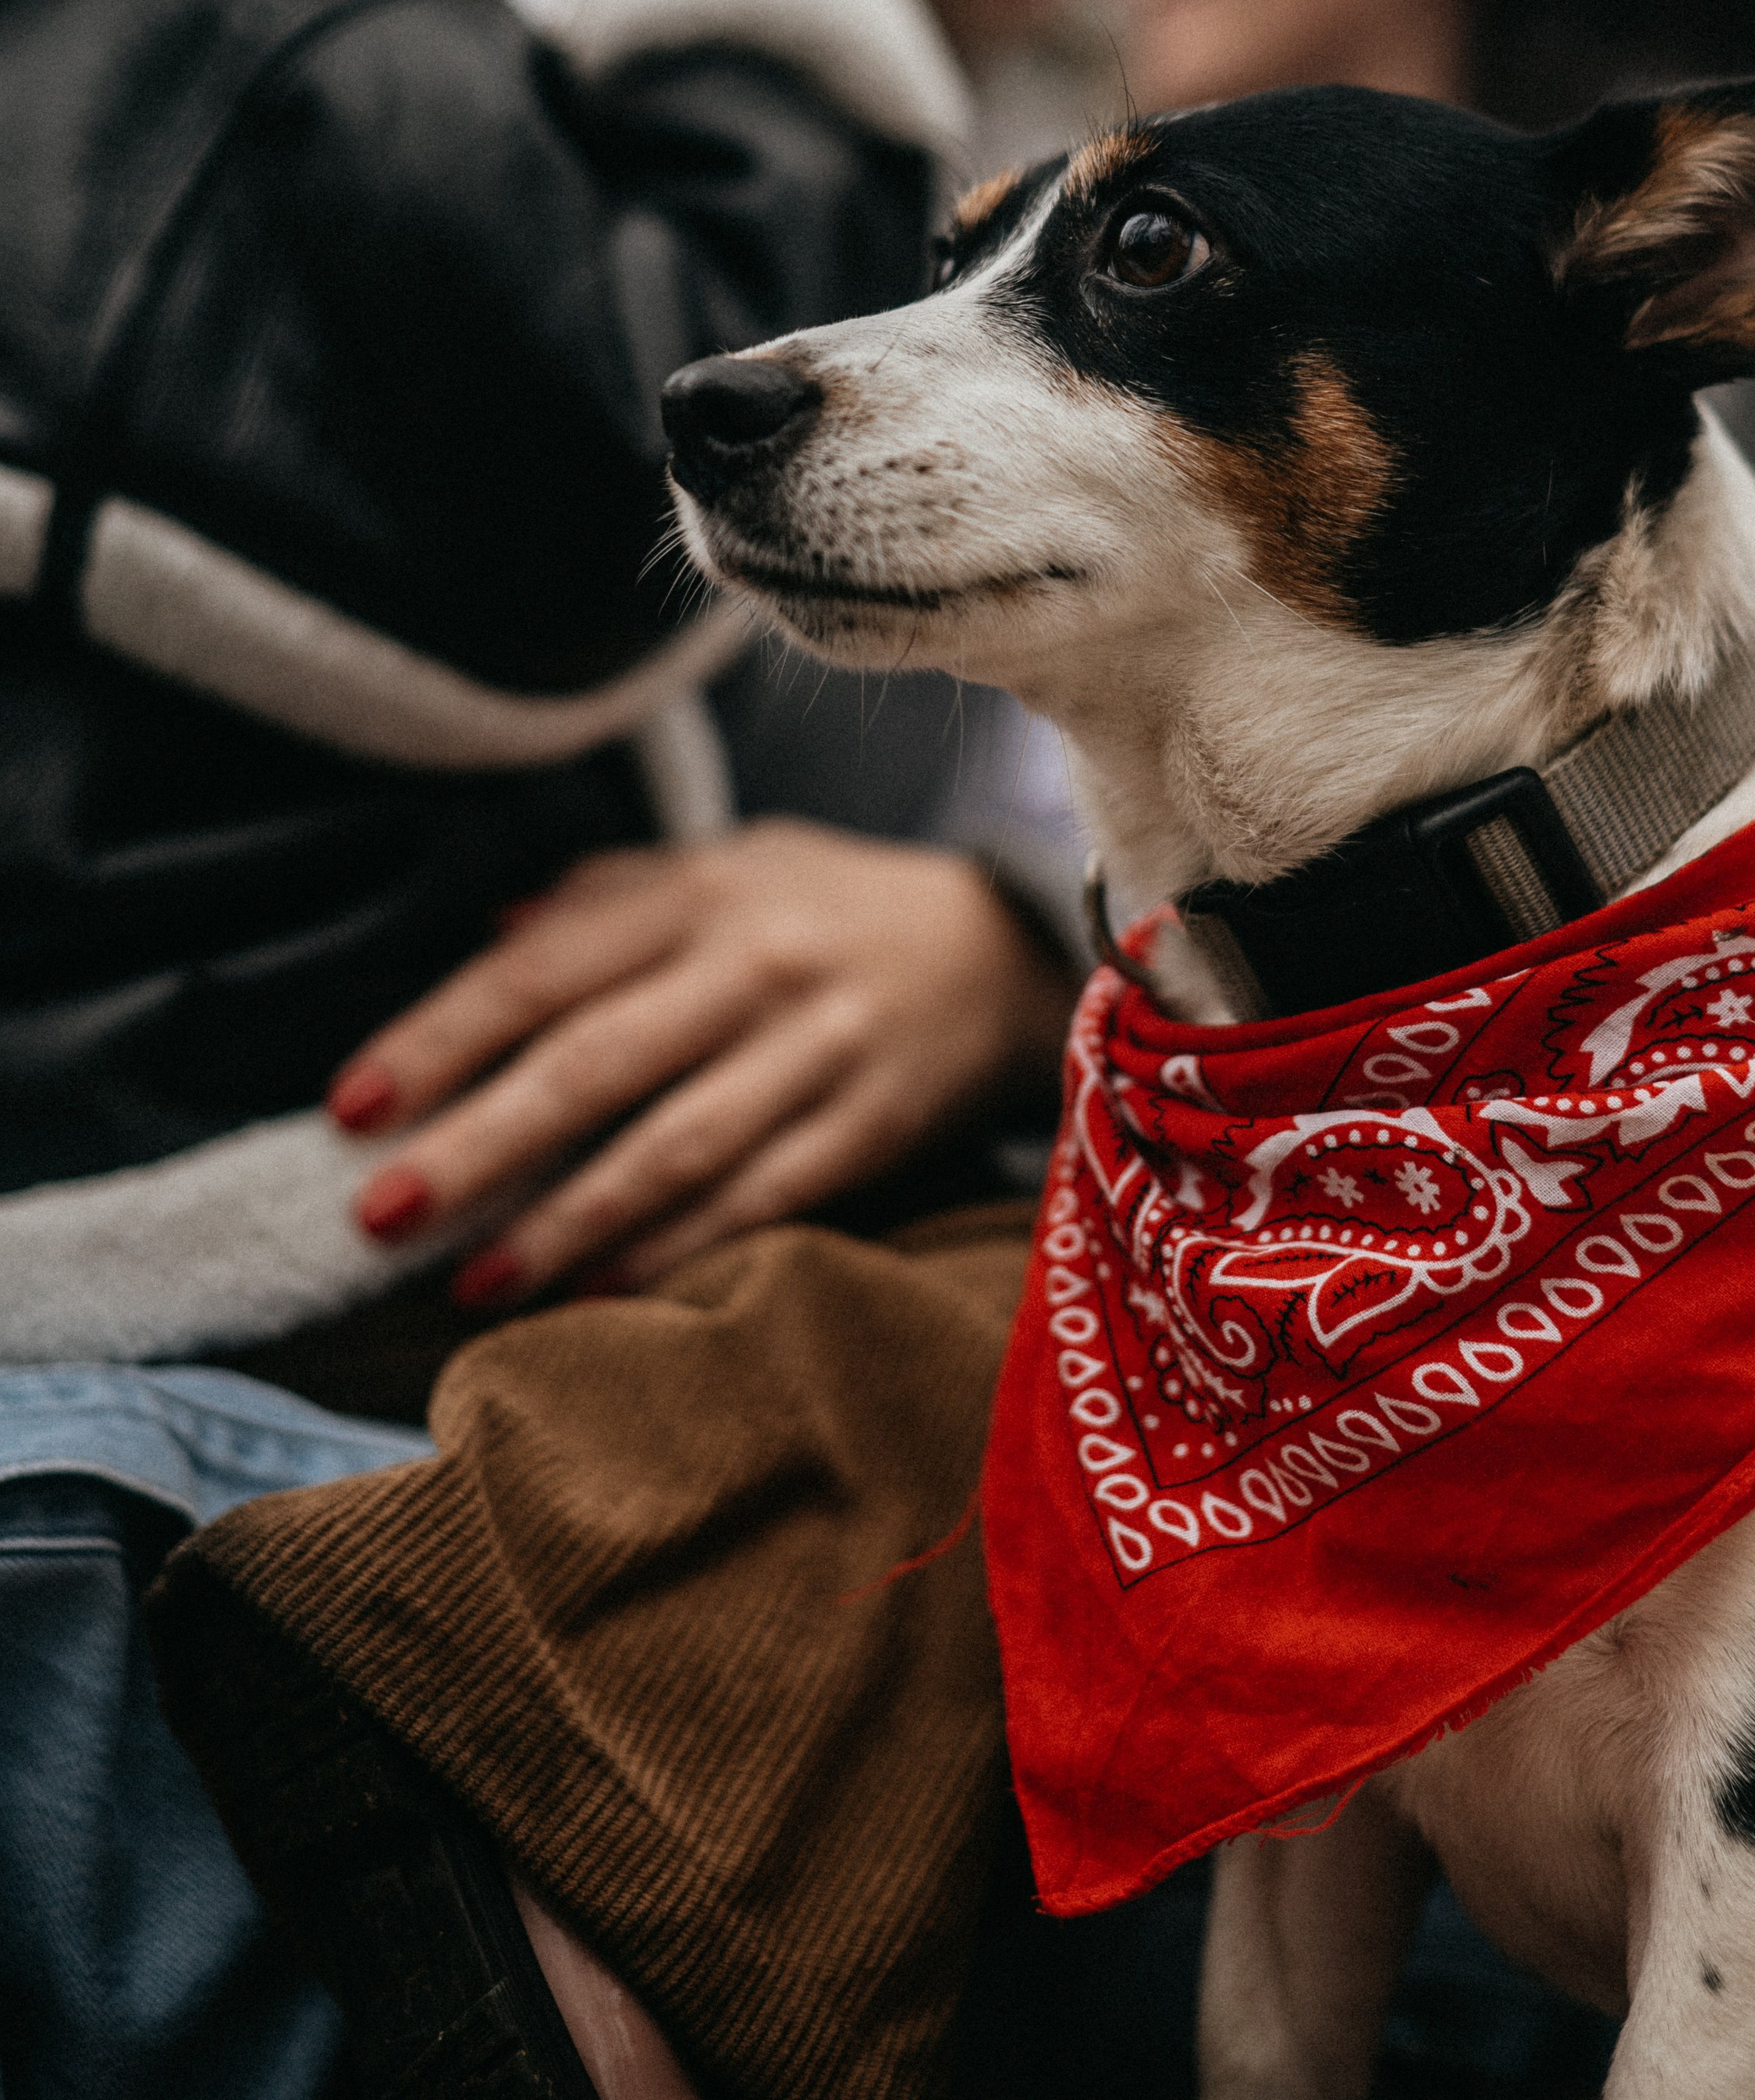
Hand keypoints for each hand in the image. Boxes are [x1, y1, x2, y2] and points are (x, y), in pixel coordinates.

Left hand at [327, 820, 1075, 1306]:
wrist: (1004, 943)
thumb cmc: (827, 906)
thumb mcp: (723, 862)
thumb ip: (603, 899)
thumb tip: (484, 943)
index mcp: (700, 892)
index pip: (543, 971)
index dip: (440, 1038)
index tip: (351, 1107)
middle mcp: (755, 966)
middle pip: (595, 1063)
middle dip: (478, 1145)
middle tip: (381, 1213)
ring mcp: (819, 1051)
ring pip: (674, 1148)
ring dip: (565, 1223)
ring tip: (474, 1282)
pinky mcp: (870, 1128)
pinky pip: (758, 1201)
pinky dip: (673, 1251)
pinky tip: (595, 1291)